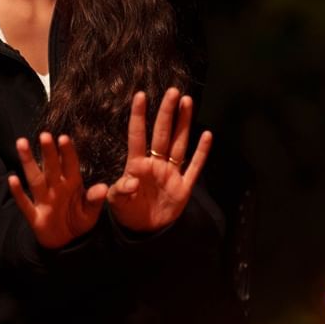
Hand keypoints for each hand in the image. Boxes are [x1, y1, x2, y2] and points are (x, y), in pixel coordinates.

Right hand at [8, 132, 108, 248]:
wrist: (66, 243)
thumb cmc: (78, 222)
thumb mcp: (90, 214)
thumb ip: (94, 200)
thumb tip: (103, 187)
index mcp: (72, 185)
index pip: (70, 166)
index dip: (67, 153)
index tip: (64, 138)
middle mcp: (56, 189)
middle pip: (50, 168)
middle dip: (48, 152)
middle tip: (44, 136)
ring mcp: (43, 201)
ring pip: (35, 179)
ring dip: (28, 162)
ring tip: (22, 143)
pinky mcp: (35, 216)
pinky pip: (25, 203)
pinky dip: (18, 193)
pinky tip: (13, 179)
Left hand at [106, 88, 211, 233]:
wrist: (144, 232)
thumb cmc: (127, 213)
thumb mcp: (117, 203)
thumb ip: (120, 191)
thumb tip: (129, 181)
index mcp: (137, 166)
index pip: (137, 136)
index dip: (139, 116)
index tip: (140, 95)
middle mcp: (155, 164)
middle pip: (162, 134)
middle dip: (167, 113)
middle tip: (173, 92)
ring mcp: (171, 173)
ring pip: (179, 143)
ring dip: (184, 123)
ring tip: (187, 101)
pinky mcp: (183, 186)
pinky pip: (194, 167)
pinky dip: (201, 152)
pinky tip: (207, 135)